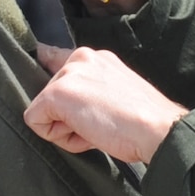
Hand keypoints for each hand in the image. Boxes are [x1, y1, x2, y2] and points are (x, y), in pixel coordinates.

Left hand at [24, 44, 187, 164]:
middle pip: (50, 95)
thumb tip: (66, 108)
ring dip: (66, 129)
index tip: (36, 60)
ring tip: (98, 129)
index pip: (54, 58)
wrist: (158, 129)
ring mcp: (68, 74)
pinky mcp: (57, 93)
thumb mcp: (114, 95)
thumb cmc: (143, 121)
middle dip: (68, 117)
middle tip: (100, 125)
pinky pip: (36, 122)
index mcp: (96, 57)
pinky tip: (87, 135)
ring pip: (43, 110)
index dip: (47, 74)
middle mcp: (80, 57)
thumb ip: (90, 92)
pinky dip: (58, 138)